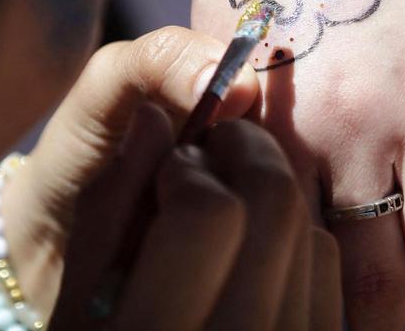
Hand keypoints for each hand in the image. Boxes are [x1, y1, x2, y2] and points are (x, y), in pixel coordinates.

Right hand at [49, 111, 340, 328]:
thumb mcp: (75, 289)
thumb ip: (107, 204)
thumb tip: (153, 116)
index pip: (208, 212)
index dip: (187, 165)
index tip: (169, 163)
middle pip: (278, 207)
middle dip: (243, 151)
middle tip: (209, 147)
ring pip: (311, 229)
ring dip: (267, 191)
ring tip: (225, 197)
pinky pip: (329, 267)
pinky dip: (294, 232)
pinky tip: (252, 238)